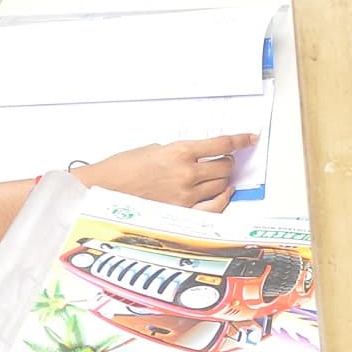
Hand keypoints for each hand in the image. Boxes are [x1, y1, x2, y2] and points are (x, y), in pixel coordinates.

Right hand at [78, 133, 256, 211]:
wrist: (102, 189)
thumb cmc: (122, 169)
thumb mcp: (154, 149)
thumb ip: (180, 152)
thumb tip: (200, 156)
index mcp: (179, 151)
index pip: (221, 143)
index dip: (240, 140)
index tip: (249, 138)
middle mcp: (186, 173)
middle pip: (225, 165)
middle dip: (227, 161)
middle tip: (223, 159)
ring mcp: (185, 195)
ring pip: (221, 185)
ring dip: (222, 179)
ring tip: (215, 176)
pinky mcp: (181, 212)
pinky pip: (215, 207)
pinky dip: (222, 199)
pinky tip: (223, 193)